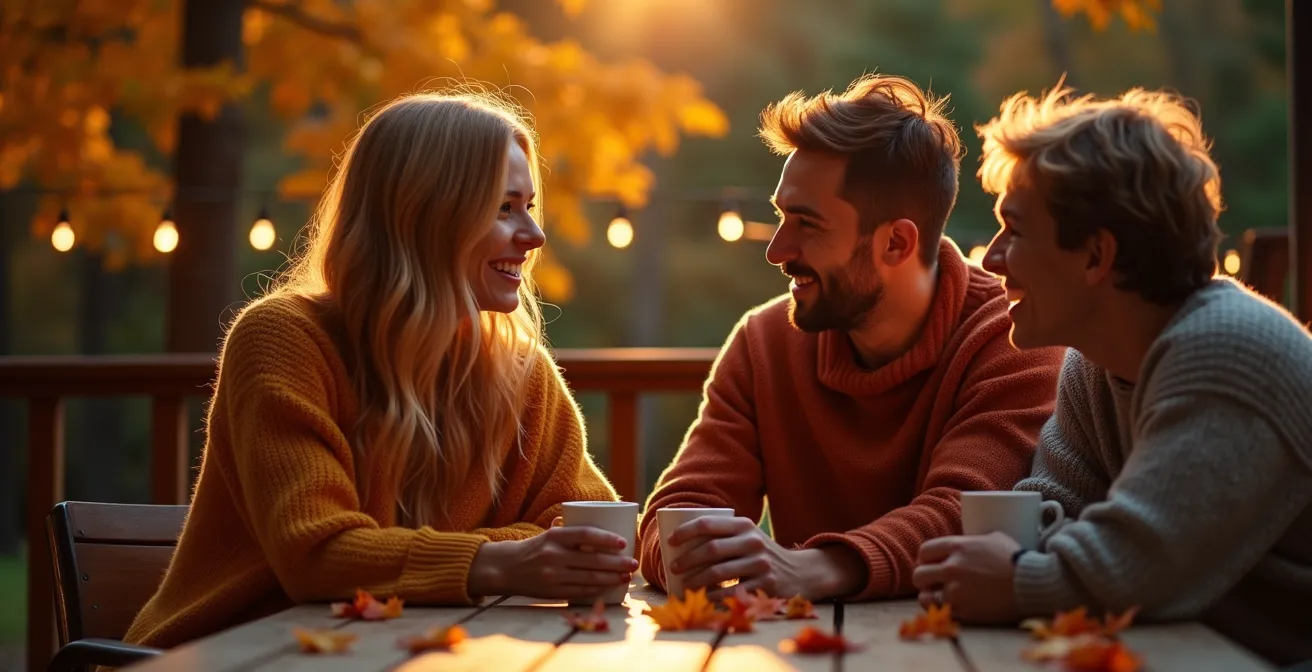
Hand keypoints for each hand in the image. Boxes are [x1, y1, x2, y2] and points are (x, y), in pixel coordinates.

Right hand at [469, 525, 636, 599]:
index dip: (606, 538)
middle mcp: (554, 555)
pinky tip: (610, 586)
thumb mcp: (548, 534)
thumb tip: (601, 521)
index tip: (623, 542)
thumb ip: (570, 529)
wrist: (507, 569)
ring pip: (589, 578)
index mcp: (554, 536)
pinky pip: (581, 591)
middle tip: (633, 563)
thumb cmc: (535, 548)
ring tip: (626, 576)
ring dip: (612, 578)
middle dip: (617, 563)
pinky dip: (598, 589)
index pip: (585, 535)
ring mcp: (553, 575)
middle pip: (593, 560)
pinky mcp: (553, 591)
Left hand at [666, 516, 864, 600]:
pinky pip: (732, 591)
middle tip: (674, 567)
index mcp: (743, 525)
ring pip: (719, 571)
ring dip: (697, 580)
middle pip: (711, 549)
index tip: (670, 541)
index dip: (686, 532)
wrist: (799, 571)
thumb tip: (683, 548)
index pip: (708, 524)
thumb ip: (722, 537)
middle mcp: (752, 541)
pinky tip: (705, 597)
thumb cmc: (760, 554)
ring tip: (685, 585)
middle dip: (688, 559)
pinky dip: (714, 595)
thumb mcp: (746, 538)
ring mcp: (760, 563)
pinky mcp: (765, 584)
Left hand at [912, 532, 1020, 622]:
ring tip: (936, 596)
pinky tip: (947, 607)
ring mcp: (957, 591)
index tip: (929, 563)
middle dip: (923, 578)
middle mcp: (952, 568)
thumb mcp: (994, 537)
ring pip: (925, 597)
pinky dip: (942, 610)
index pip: (924, 551)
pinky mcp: (965, 611)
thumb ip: (973, 539)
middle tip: (931, 581)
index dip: (924, 558)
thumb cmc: (1016, 558)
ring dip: (928, 596)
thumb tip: (966, 539)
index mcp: (957, 547)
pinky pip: (941, 612)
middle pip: (919, 574)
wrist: (1032, 584)